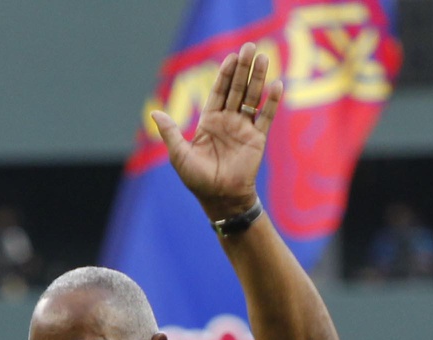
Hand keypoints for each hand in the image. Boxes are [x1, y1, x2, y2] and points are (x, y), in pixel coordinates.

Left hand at [150, 46, 277, 219]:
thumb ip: (170, 132)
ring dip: (258, 78)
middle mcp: (228, 121)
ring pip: (253, 98)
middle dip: (243, 68)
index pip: (219, 92)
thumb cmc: (198, 180)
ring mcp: (244, 129)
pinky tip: (277, 85)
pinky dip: (272, 102)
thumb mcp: (179, 155)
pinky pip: (266, 117)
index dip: (225, 74)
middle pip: (237, 89)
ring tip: (264, 57)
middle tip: (250, 47)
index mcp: (209, 122)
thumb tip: (154, 112)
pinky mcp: (257, 140)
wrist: (221, 199)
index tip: (231, 57)